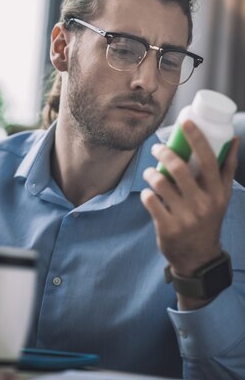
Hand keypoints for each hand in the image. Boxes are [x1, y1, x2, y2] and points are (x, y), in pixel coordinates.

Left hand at [140, 120, 238, 307]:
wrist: (198, 257)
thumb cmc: (209, 218)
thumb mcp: (222, 195)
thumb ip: (226, 168)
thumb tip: (232, 138)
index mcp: (217, 193)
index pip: (209, 160)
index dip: (197, 138)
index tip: (185, 122)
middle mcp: (203, 204)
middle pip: (179, 168)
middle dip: (164, 152)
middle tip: (156, 148)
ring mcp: (185, 217)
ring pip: (160, 182)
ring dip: (150, 172)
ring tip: (150, 171)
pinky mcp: (167, 227)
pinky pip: (150, 200)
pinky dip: (146, 193)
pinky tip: (149, 193)